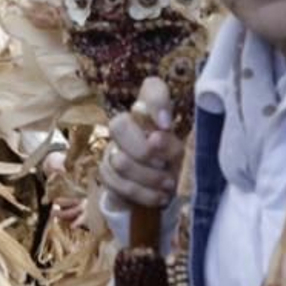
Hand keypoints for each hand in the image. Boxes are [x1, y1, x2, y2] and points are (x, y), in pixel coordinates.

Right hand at [98, 75, 178, 210]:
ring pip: (120, 160)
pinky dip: (141, 193)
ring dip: (148, 178)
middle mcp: (127, 123)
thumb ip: (170, 144)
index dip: (156, 103)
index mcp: (152, 111)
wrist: (161, 192)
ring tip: (168, 185)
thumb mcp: (180, 155)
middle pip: (119, 125)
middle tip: (164, 165)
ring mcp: (112, 147)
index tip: (167, 125)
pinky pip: (116, 182)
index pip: (151, 88)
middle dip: (143, 151)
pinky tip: (158, 197)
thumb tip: (154, 138)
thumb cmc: (173, 165)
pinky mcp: (105, 171)